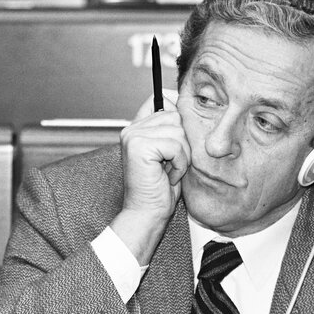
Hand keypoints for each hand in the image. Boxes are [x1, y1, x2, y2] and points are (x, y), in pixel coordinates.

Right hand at [111, 92, 190, 264]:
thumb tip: (182, 105)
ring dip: (182, 156)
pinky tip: (167, 176)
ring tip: (168, 171)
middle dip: (182, 144)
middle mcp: (131, 129)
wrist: (147, 213)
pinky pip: (176, 146)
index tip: (175, 142)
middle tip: (170, 165)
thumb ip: (172, 129)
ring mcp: (133, 136)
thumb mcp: (170, 153)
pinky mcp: (139, 146)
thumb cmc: (160, 188)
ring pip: (178, 132)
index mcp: (136, 128)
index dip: (175, 115)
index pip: (160, 99)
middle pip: (175, 116)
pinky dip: (179, 164)